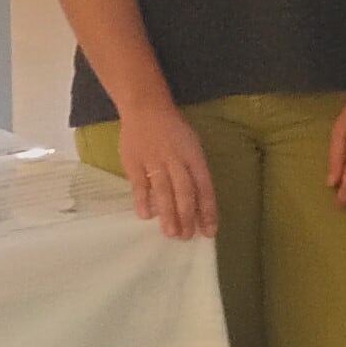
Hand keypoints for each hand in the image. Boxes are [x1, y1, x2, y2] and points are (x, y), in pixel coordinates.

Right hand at [113, 98, 216, 238]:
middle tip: (187, 237)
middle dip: (188, 216)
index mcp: (194, 156)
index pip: (204, 187)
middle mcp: (177, 160)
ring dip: (168, 214)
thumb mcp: (192, 146)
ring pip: (164, 191)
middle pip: (185, 192)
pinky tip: (146, 216)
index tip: (210, 231)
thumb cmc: (173, 130)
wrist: (146, 109)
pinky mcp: (135, 163)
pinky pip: (140, 185)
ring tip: (171, 233)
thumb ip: (194, 172)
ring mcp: (155, 161)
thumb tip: (198, 201)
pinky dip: (144, 200)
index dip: (208, 210)